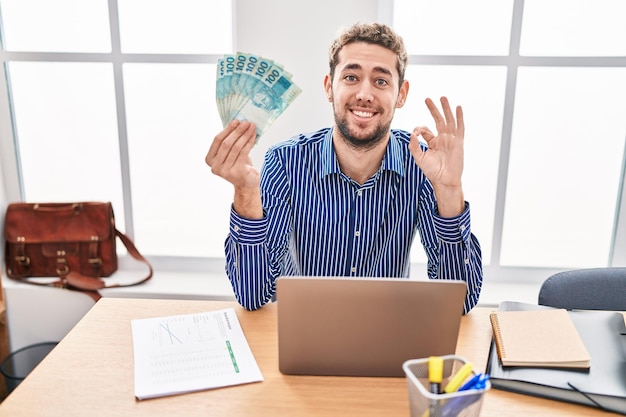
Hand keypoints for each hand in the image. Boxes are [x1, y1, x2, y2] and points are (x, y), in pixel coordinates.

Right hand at [206, 120, 263, 218]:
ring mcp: (225, 171)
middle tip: (246, 122)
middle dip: (237, 131)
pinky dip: (249, 142)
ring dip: (245, 135)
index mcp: (209, 160)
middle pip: (226, 143)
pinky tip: (253, 136)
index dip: (227, 129)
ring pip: (236, 147)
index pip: (217, 140)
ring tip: (252, 127)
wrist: (247, 183)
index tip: (236, 121)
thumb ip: (229, 141)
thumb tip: (237, 122)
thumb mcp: (230, 153)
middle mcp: (215, 167)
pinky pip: (243, 153)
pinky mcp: (236, 173)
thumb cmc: (238, 165)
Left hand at [408, 96, 464, 216]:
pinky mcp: (458, 141)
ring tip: (442, 97)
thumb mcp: (419, 158)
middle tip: (427, 99)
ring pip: (448, 120)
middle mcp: (442, 138)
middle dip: (433, 109)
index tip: (415, 133)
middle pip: (437, 120)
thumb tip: (412, 134)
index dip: (419, 129)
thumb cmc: (433, 171)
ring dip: (445, 108)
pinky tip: (458, 108)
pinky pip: (459, 127)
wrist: (444, 180)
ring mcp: (451, 139)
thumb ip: (414, 146)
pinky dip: (459, 117)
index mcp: (432, 142)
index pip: (425, 130)